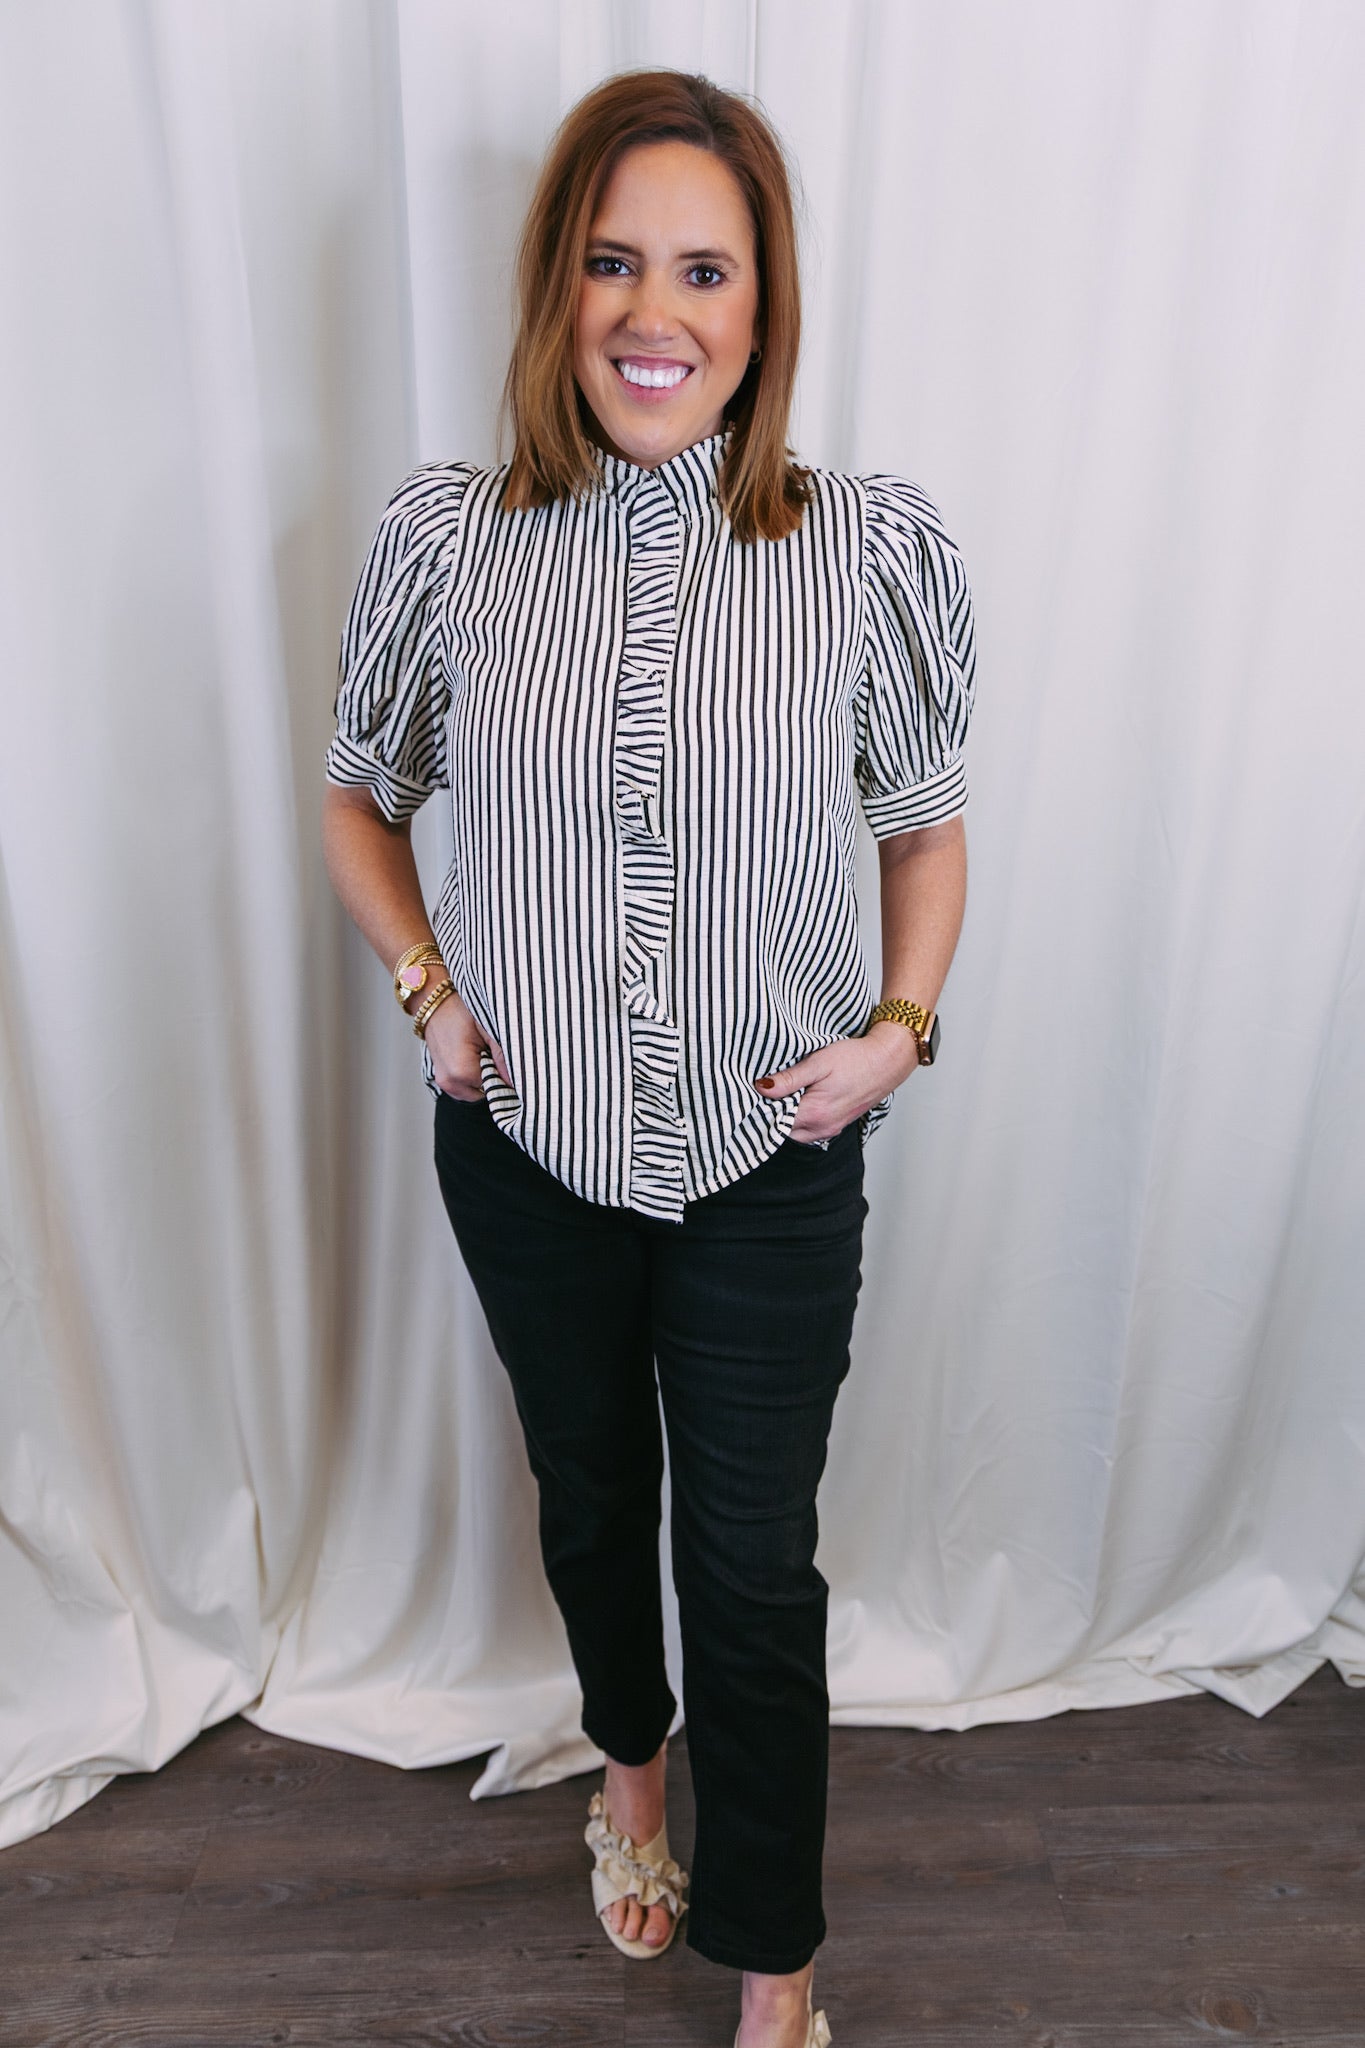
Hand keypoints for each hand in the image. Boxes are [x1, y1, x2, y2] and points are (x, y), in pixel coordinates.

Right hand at [422, 989, 512, 1100]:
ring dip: (482, 1078)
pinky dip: (471, 1078)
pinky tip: (473, 1058)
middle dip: (493, 1078)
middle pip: (485, 1093)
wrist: (433, 1004)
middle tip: (491, 1054)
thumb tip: (515, 1079)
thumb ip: (502, 1055)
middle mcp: (451, 1082)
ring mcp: (444, 1082)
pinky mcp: (441, 1079)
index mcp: (463, 1071)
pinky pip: (464, 1087)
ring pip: (475, 1092)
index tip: (504, 1061)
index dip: (505, 1075)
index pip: (496, 1087)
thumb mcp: (486, 1028)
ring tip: (481, 1055)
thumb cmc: (458, 1012)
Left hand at [756, 1022, 919, 1141]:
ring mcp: (829, 1129)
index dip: (760, 1108)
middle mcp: (821, 1128)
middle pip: (782, 1130)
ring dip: (785, 1117)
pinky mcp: (835, 1125)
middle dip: (770, 1114)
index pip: (773, 1122)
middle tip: (763, 1091)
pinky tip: (798, 1100)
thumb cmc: (855, 1059)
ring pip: (795, 1132)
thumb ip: (790, 1079)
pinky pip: (808, 1130)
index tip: (753, 1093)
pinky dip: (798, 1119)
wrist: (887, 1063)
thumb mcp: (819, 1062)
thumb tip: (762, 1088)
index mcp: (814, 1113)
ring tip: (781, 1094)